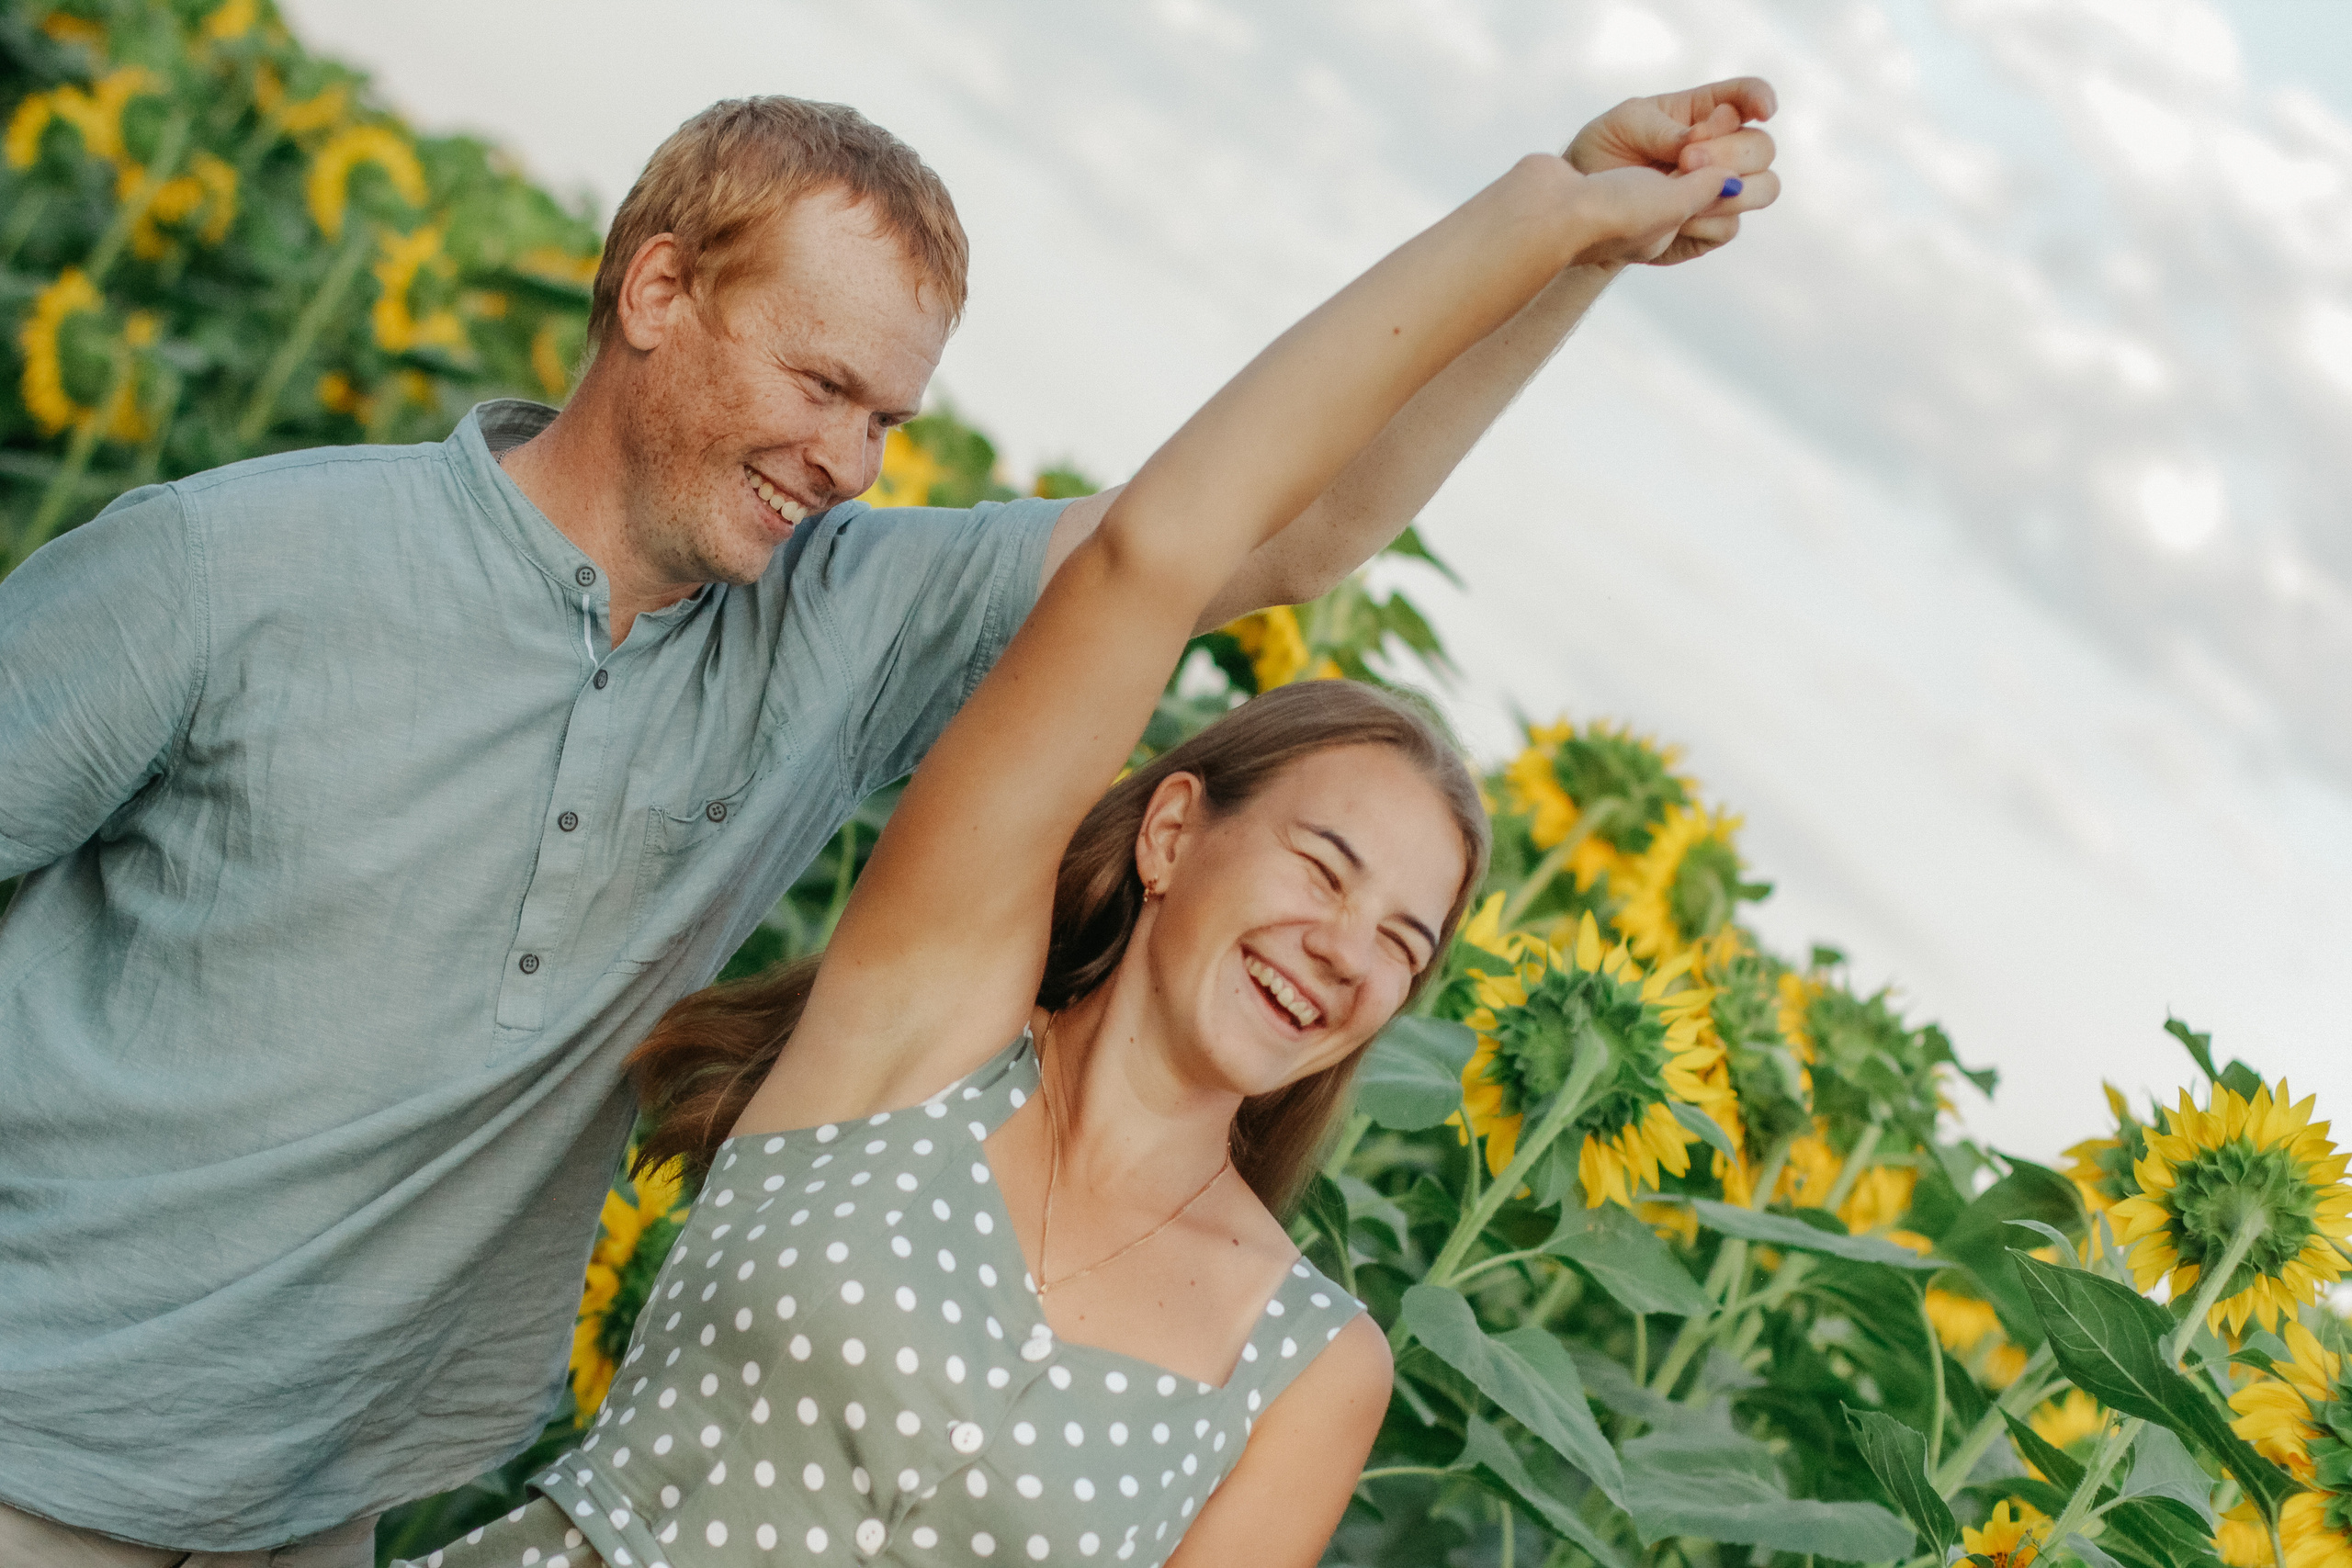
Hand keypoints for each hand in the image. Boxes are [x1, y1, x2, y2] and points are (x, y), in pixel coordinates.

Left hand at [1565, 77, 1778, 265]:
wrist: (1584, 211)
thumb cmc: (1603, 153)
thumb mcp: (1624, 125)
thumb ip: (1667, 128)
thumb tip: (1704, 138)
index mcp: (1703, 112)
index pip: (1747, 96)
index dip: (1761, 98)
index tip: (1763, 109)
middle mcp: (1723, 148)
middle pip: (1763, 147)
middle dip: (1731, 153)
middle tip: (1685, 161)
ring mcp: (1723, 189)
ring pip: (1765, 188)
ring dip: (1730, 191)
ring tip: (1682, 191)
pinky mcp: (1714, 225)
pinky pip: (1730, 227)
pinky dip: (1705, 223)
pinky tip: (1674, 222)